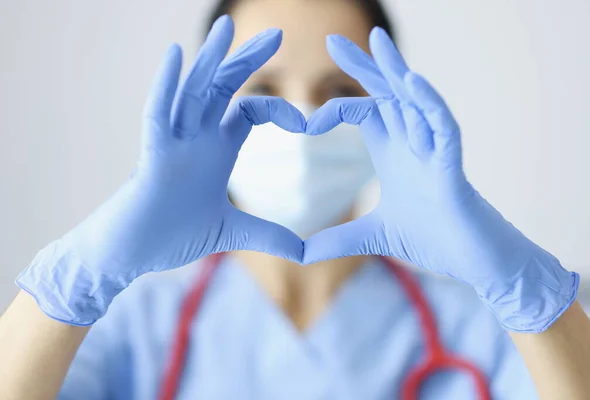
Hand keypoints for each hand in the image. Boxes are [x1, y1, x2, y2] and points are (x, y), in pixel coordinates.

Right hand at [16, 16, 304, 324]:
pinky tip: (175, 54)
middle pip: (223, 88)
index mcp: (217, 150)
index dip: (279, 110)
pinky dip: (164, 85)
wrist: (133, 254)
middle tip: (277, 33)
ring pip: (192, 92)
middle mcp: (197, 139)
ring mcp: (173, 144)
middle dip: (247, 59)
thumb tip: (305, 254)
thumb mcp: (232, 234)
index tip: (308, 124)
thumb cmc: (173, 236)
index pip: (249, 111)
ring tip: (226, 26)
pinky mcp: (152, 158)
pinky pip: (157, 116)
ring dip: (209, 59)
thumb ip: (268, 235)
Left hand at [303, 28, 577, 331]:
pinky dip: (429, 103)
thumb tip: (301, 255)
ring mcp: (434, 153)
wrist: (472, 262)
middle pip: (387, 95)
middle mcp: (413, 145)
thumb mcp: (373, 238)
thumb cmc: (433, 240)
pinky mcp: (453, 167)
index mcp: (394, 154)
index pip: (366, 113)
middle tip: (334, 40)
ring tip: (377, 41)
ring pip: (416, 101)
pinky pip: (444, 126)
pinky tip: (411, 81)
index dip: (335, 109)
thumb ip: (338, 240)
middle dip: (363, 67)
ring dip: (396, 71)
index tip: (305, 124)